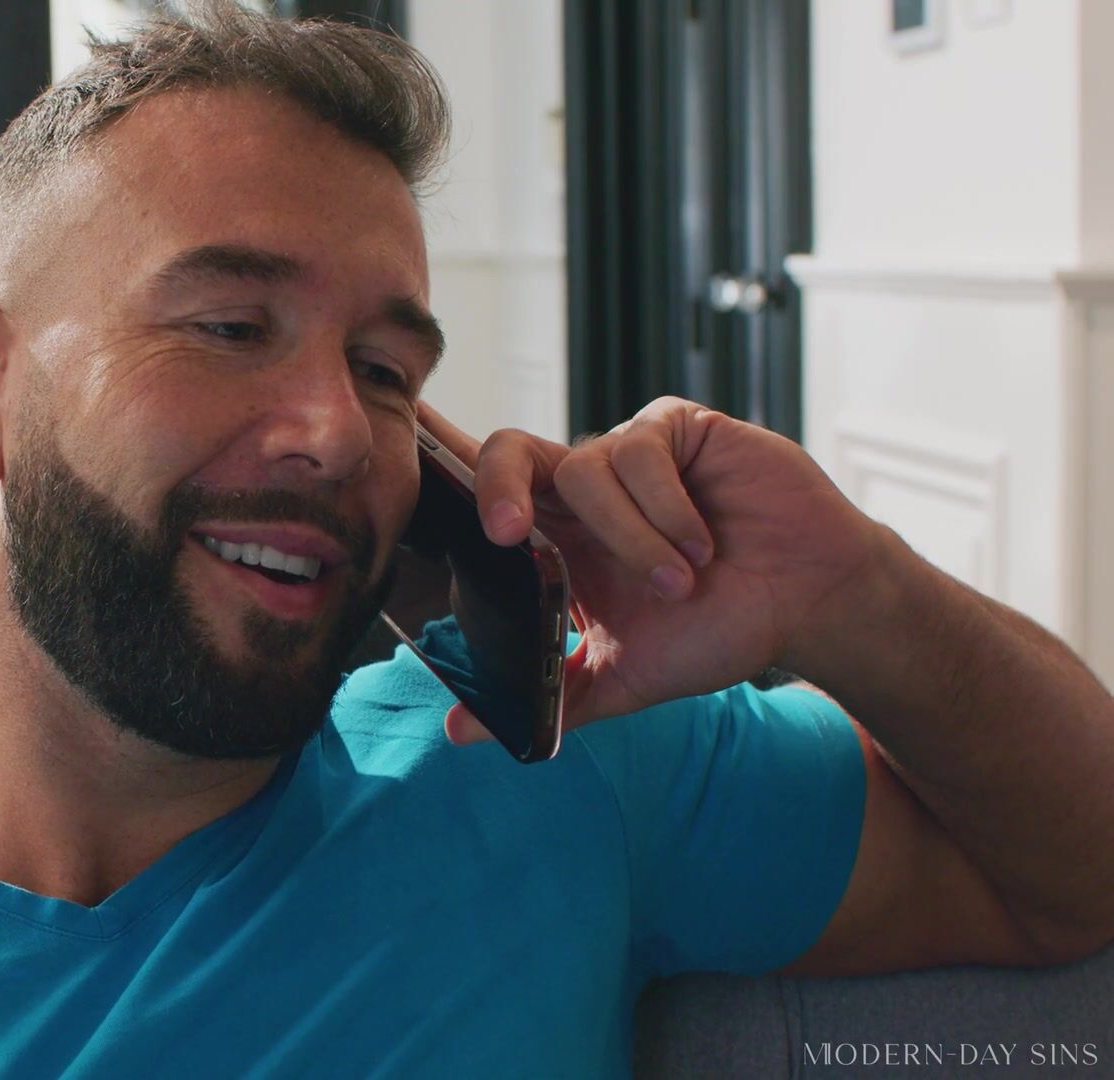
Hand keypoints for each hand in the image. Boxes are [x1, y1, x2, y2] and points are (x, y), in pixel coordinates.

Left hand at [417, 397, 891, 732]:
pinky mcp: (677, 428)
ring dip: (628, 537)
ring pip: (585, 470)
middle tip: (504, 534)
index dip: (437, 470)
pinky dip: (666, 508)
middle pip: (506, 452)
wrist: (811, 605)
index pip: (480, 493)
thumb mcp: (624, 677)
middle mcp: (580, 488)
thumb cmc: (717, 630)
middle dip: (494, 487)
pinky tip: (702, 543)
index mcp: (554, 537)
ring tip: (675, 582)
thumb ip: (549, 698)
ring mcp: (627, 452)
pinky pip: (640, 450)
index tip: (397, 464)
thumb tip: (458, 731)